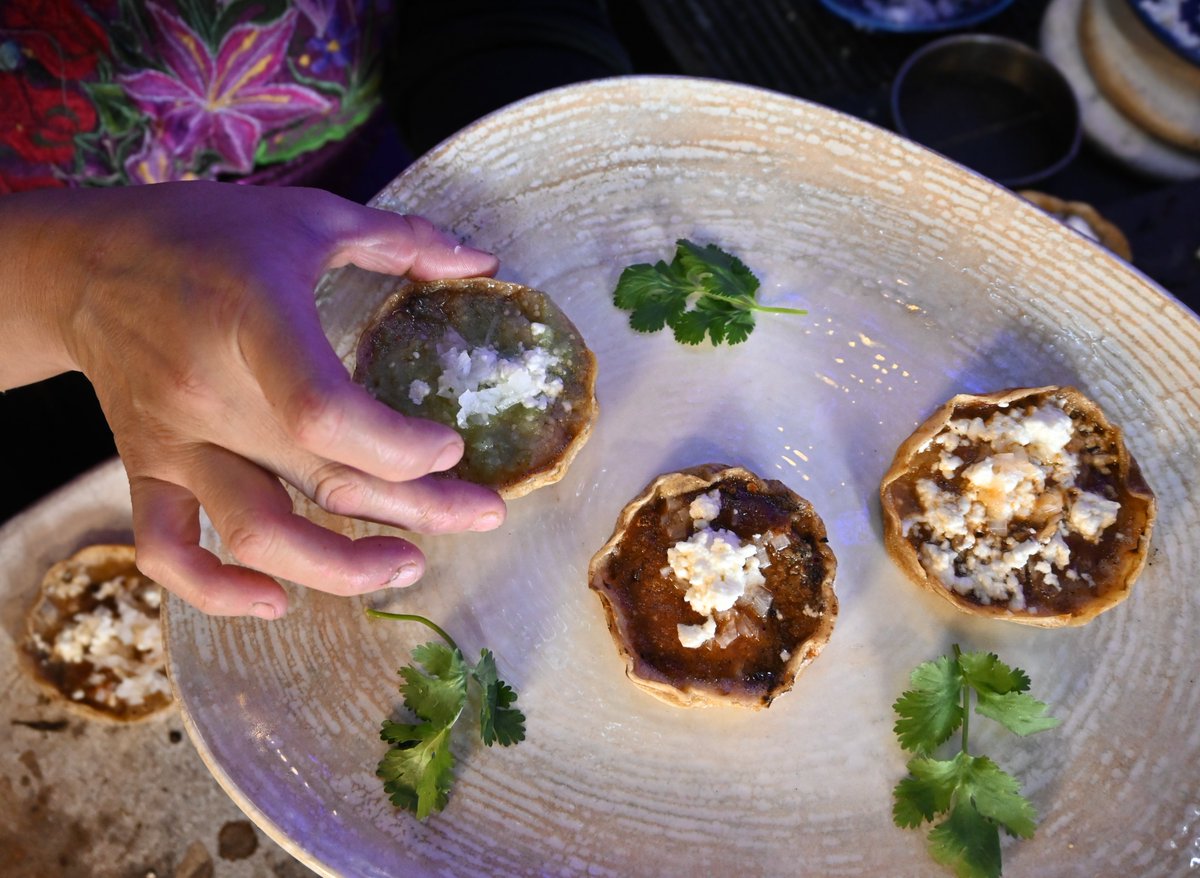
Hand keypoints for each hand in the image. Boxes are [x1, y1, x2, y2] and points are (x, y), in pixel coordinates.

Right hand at [0, 182, 505, 616]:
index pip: (324, 412)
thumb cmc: (207, 234)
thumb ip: (401, 240)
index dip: (398, 446)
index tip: (452, 446)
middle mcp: (211, 392)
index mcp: (255, 320)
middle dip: (419, 508)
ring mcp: (174, 440)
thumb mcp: (310, 215)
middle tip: (485, 514)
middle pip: (322, 479)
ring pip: (255, 533)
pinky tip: (276, 601)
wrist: (86, 262)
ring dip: (338, 569)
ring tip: (407, 565)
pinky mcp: (147, 467)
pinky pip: (166, 550)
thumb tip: (483, 263)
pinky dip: (214, 591)